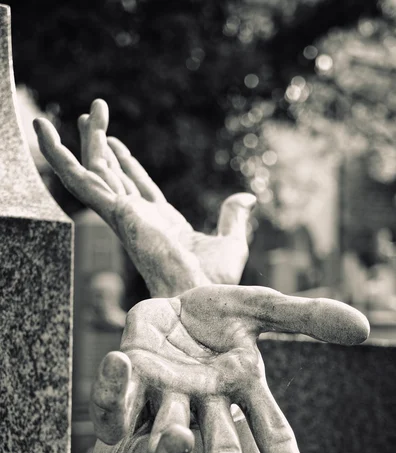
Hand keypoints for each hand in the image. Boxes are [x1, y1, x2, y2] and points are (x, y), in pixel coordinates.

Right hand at [33, 99, 255, 296]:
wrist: (203, 296)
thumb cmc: (216, 281)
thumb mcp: (231, 241)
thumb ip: (232, 216)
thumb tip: (248, 197)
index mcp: (159, 221)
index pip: (137, 185)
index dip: (126, 163)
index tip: (117, 143)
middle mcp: (137, 216)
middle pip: (113, 173)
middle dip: (102, 144)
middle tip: (92, 115)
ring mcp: (124, 214)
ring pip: (96, 170)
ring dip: (88, 140)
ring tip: (85, 112)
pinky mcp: (116, 213)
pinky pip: (81, 180)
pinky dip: (61, 157)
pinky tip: (45, 133)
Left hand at [91, 284, 368, 452]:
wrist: (176, 297)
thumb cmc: (224, 312)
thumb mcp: (263, 306)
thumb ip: (306, 317)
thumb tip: (364, 327)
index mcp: (243, 390)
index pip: (275, 436)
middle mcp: (206, 403)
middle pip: (221, 449)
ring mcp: (167, 395)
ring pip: (167, 432)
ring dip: (170, 442)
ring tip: (179, 441)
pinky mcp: (133, 379)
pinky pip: (120, 397)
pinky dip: (115, 390)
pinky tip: (119, 364)